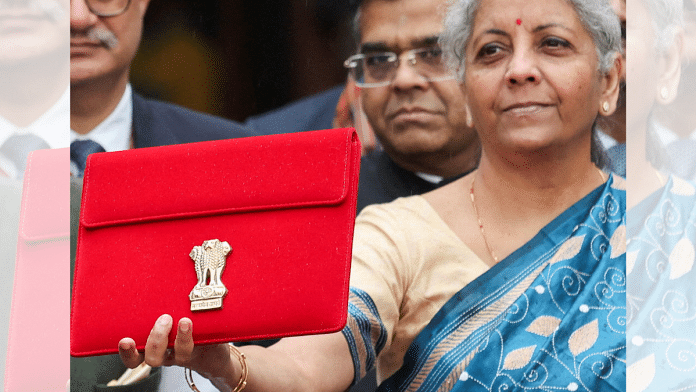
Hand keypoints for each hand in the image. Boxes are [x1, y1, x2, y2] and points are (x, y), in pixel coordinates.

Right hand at [119, 314, 233, 381]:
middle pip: (153, 357)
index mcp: (151, 346)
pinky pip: (202, 346)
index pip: (134, 355)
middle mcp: (166, 353)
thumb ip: (159, 304)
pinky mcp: (203, 350)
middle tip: (164, 319)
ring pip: (178, 354)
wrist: (211, 348)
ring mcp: (184, 353)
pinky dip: (199, 334)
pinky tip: (198, 321)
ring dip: (182, 337)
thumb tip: (156, 277)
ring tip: (185, 321)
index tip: (125, 340)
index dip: (126, 351)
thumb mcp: (168, 314)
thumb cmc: (181, 327)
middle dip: (156, 339)